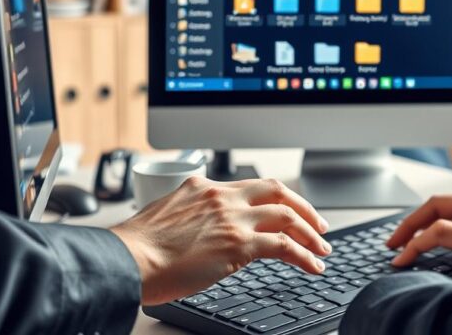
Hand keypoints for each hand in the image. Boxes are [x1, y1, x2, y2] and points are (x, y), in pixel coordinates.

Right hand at [111, 177, 330, 304]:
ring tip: (322, 249)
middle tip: (318, 224)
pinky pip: (285, 246)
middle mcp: (221, 196)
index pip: (249, 186)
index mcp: (202, 186)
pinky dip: (305, 256)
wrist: (128, 259)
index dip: (274, 198)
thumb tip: (201, 233)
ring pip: (288, 216)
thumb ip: (190, 217)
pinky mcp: (240, 244)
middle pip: (277, 191)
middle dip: (303, 207)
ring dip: (311, 233)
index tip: (285, 209)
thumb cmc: (137, 248)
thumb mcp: (165, 217)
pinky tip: (313, 266)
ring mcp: (233, 218)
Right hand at [387, 191, 451, 286]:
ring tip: (411, 246)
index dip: (410, 226)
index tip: (396, 246)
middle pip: (437, 211)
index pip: (432, 208)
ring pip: (450, 219)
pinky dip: (445, 236)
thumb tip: (423, 236)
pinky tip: (442, 246)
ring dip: (428, 231)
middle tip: (395, 246)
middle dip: (413, 227)